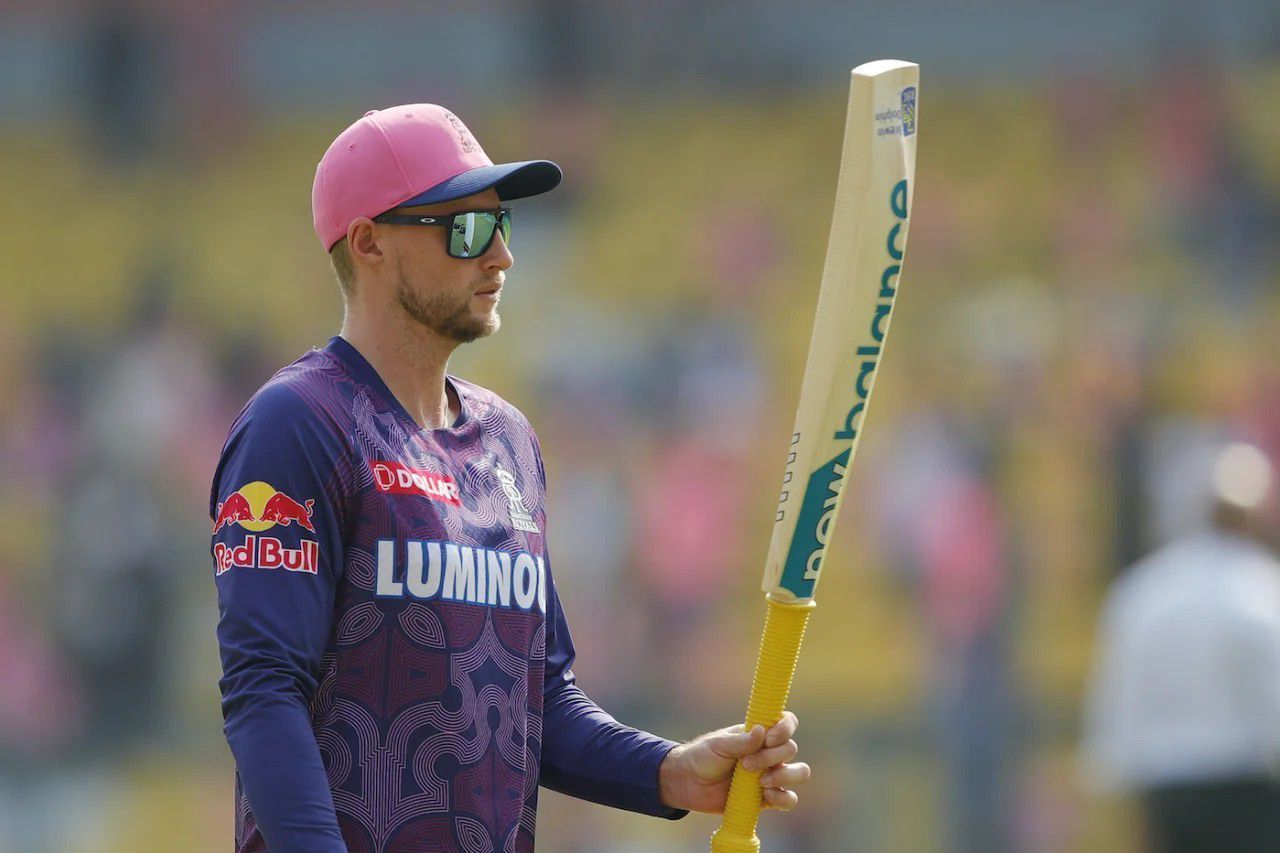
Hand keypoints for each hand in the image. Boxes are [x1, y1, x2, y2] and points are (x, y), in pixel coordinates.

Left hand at [658, 710, 809, 813]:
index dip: (785, 728)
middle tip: (745, 764)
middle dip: (771, 757)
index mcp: (759, 733)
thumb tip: (762, 731)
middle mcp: (769, 752)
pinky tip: (765, 795)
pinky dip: (783, 798)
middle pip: (791, 749)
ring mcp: (770, 775)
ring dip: (784, 776)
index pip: (787, 723)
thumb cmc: (702, 756)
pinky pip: (789, 800)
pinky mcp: (766, 798)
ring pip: (799, 773)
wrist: (687, 783)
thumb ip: (741, 741)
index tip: (769, 737)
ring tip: (761, 782)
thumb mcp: (718, 744)